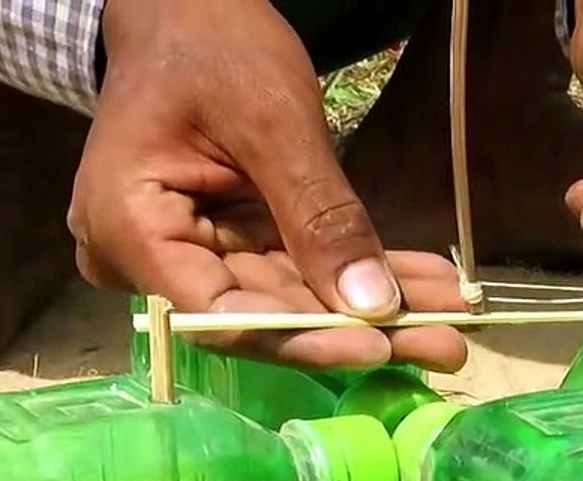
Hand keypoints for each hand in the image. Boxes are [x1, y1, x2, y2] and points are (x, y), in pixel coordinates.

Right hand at [68, 0, 467, 370]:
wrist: (188, 10)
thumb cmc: (212, 48)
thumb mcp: (271, 122)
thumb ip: (318, 215)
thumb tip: (373, 303)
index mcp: (131, 229)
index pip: (219, 314)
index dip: (302, 338)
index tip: (377, 343)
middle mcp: (153, 257)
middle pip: (264, 314)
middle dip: (359, 327)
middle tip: (445, 345)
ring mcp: (196, 253)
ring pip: (294, 298)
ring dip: (376, 307)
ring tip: (451, 320)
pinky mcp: (236, 242)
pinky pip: (303, 268)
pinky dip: (364, 272)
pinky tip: (428, 284)